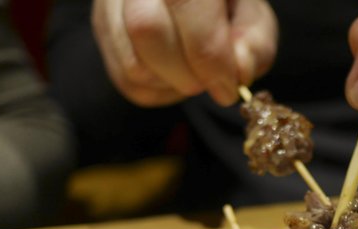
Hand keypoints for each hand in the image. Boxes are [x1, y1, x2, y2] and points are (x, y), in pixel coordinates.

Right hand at [91, 0, 276, 106]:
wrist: (190, 3)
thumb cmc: (227, 8)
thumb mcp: (254, 20)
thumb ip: (256, 45)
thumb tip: (239, 71)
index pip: (186, 3)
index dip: (209, 55)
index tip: (228, 87)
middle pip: (146, 28)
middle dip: (186, 74)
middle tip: (211, 82)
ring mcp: (111, 0)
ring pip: (131, 61)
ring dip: (172, 85)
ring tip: (194, 74)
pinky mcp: (102, 26)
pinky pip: (123, 77)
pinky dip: (157, 90)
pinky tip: (174, 74)